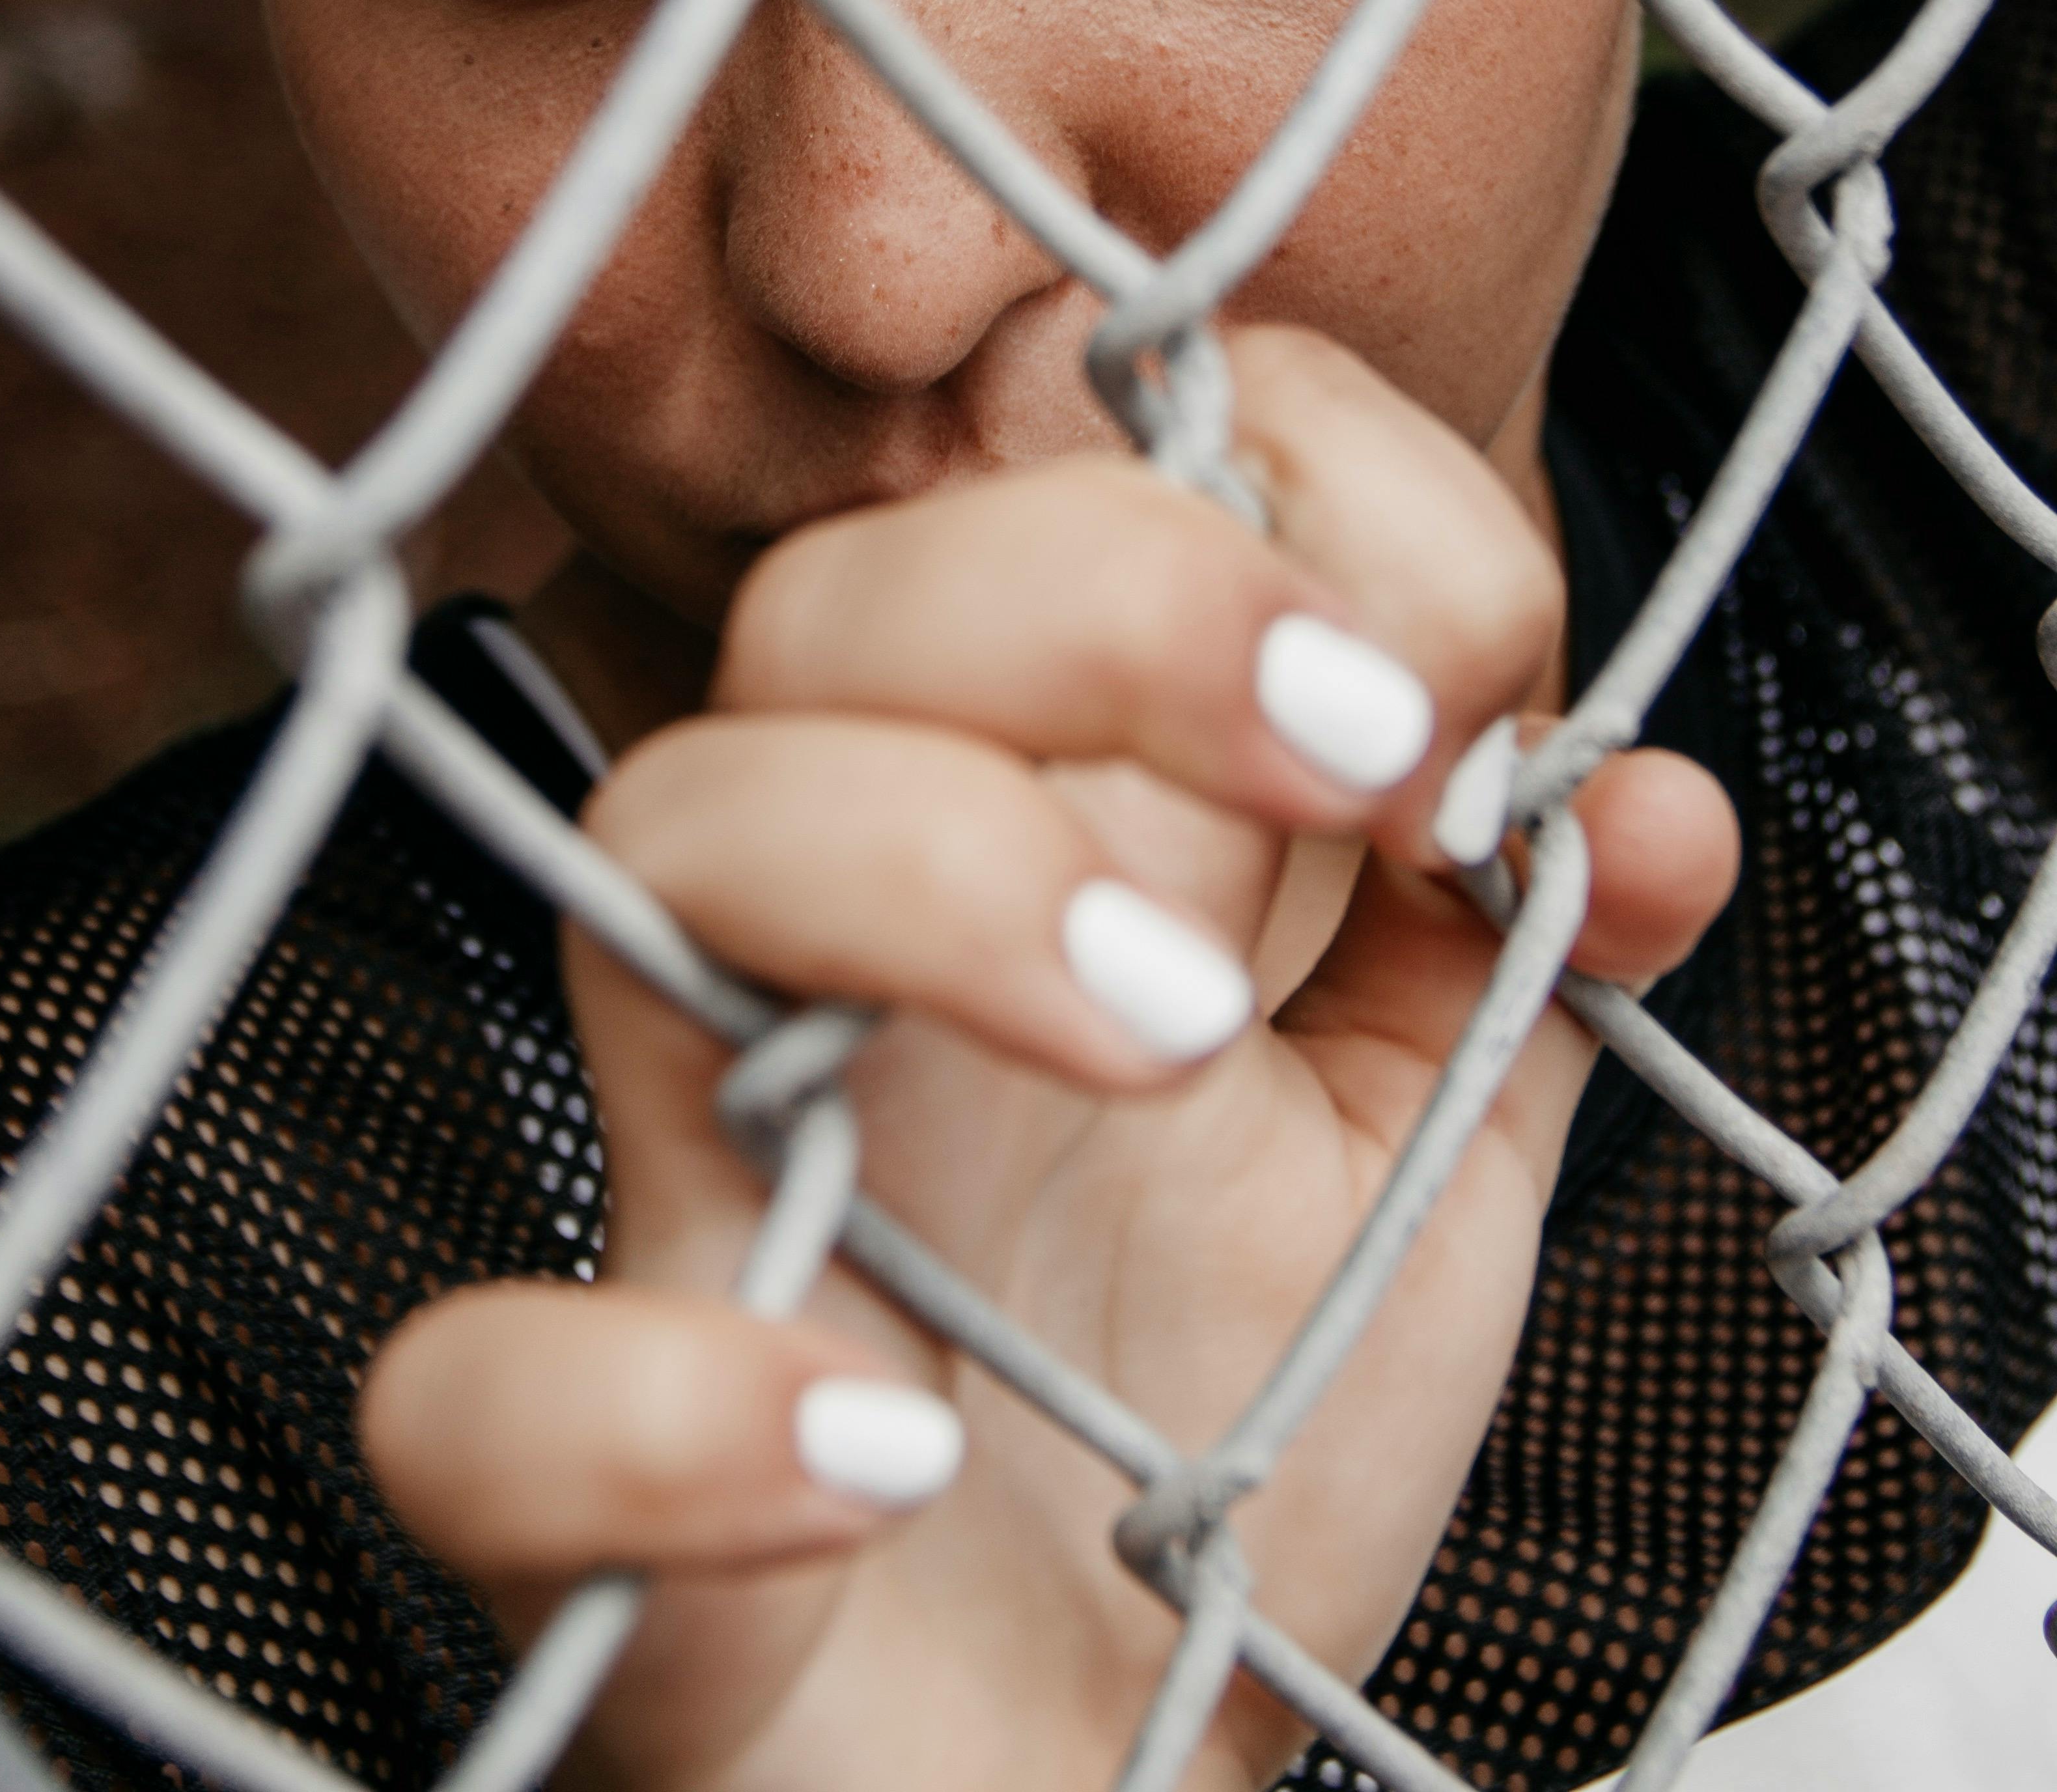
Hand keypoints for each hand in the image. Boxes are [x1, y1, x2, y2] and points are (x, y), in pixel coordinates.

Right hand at [359, 328, 1737, 1790]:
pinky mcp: (597, 1485)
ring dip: (928, 877)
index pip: (1039, 483)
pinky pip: (484, 1383)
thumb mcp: (1418, 1150)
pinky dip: (670, 1402)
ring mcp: (709, 1191)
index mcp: (1027, 832)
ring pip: (661, 847)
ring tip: (1172, 1037)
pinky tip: (876, 1452)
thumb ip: (1514, 956)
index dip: (1256, 485)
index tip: (1438, 682)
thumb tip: (1661, 808)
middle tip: (1354, 749)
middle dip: (1102, 592)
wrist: (1072, 1771)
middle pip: (830, 605)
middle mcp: (841, 958)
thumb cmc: (1220, 1426)